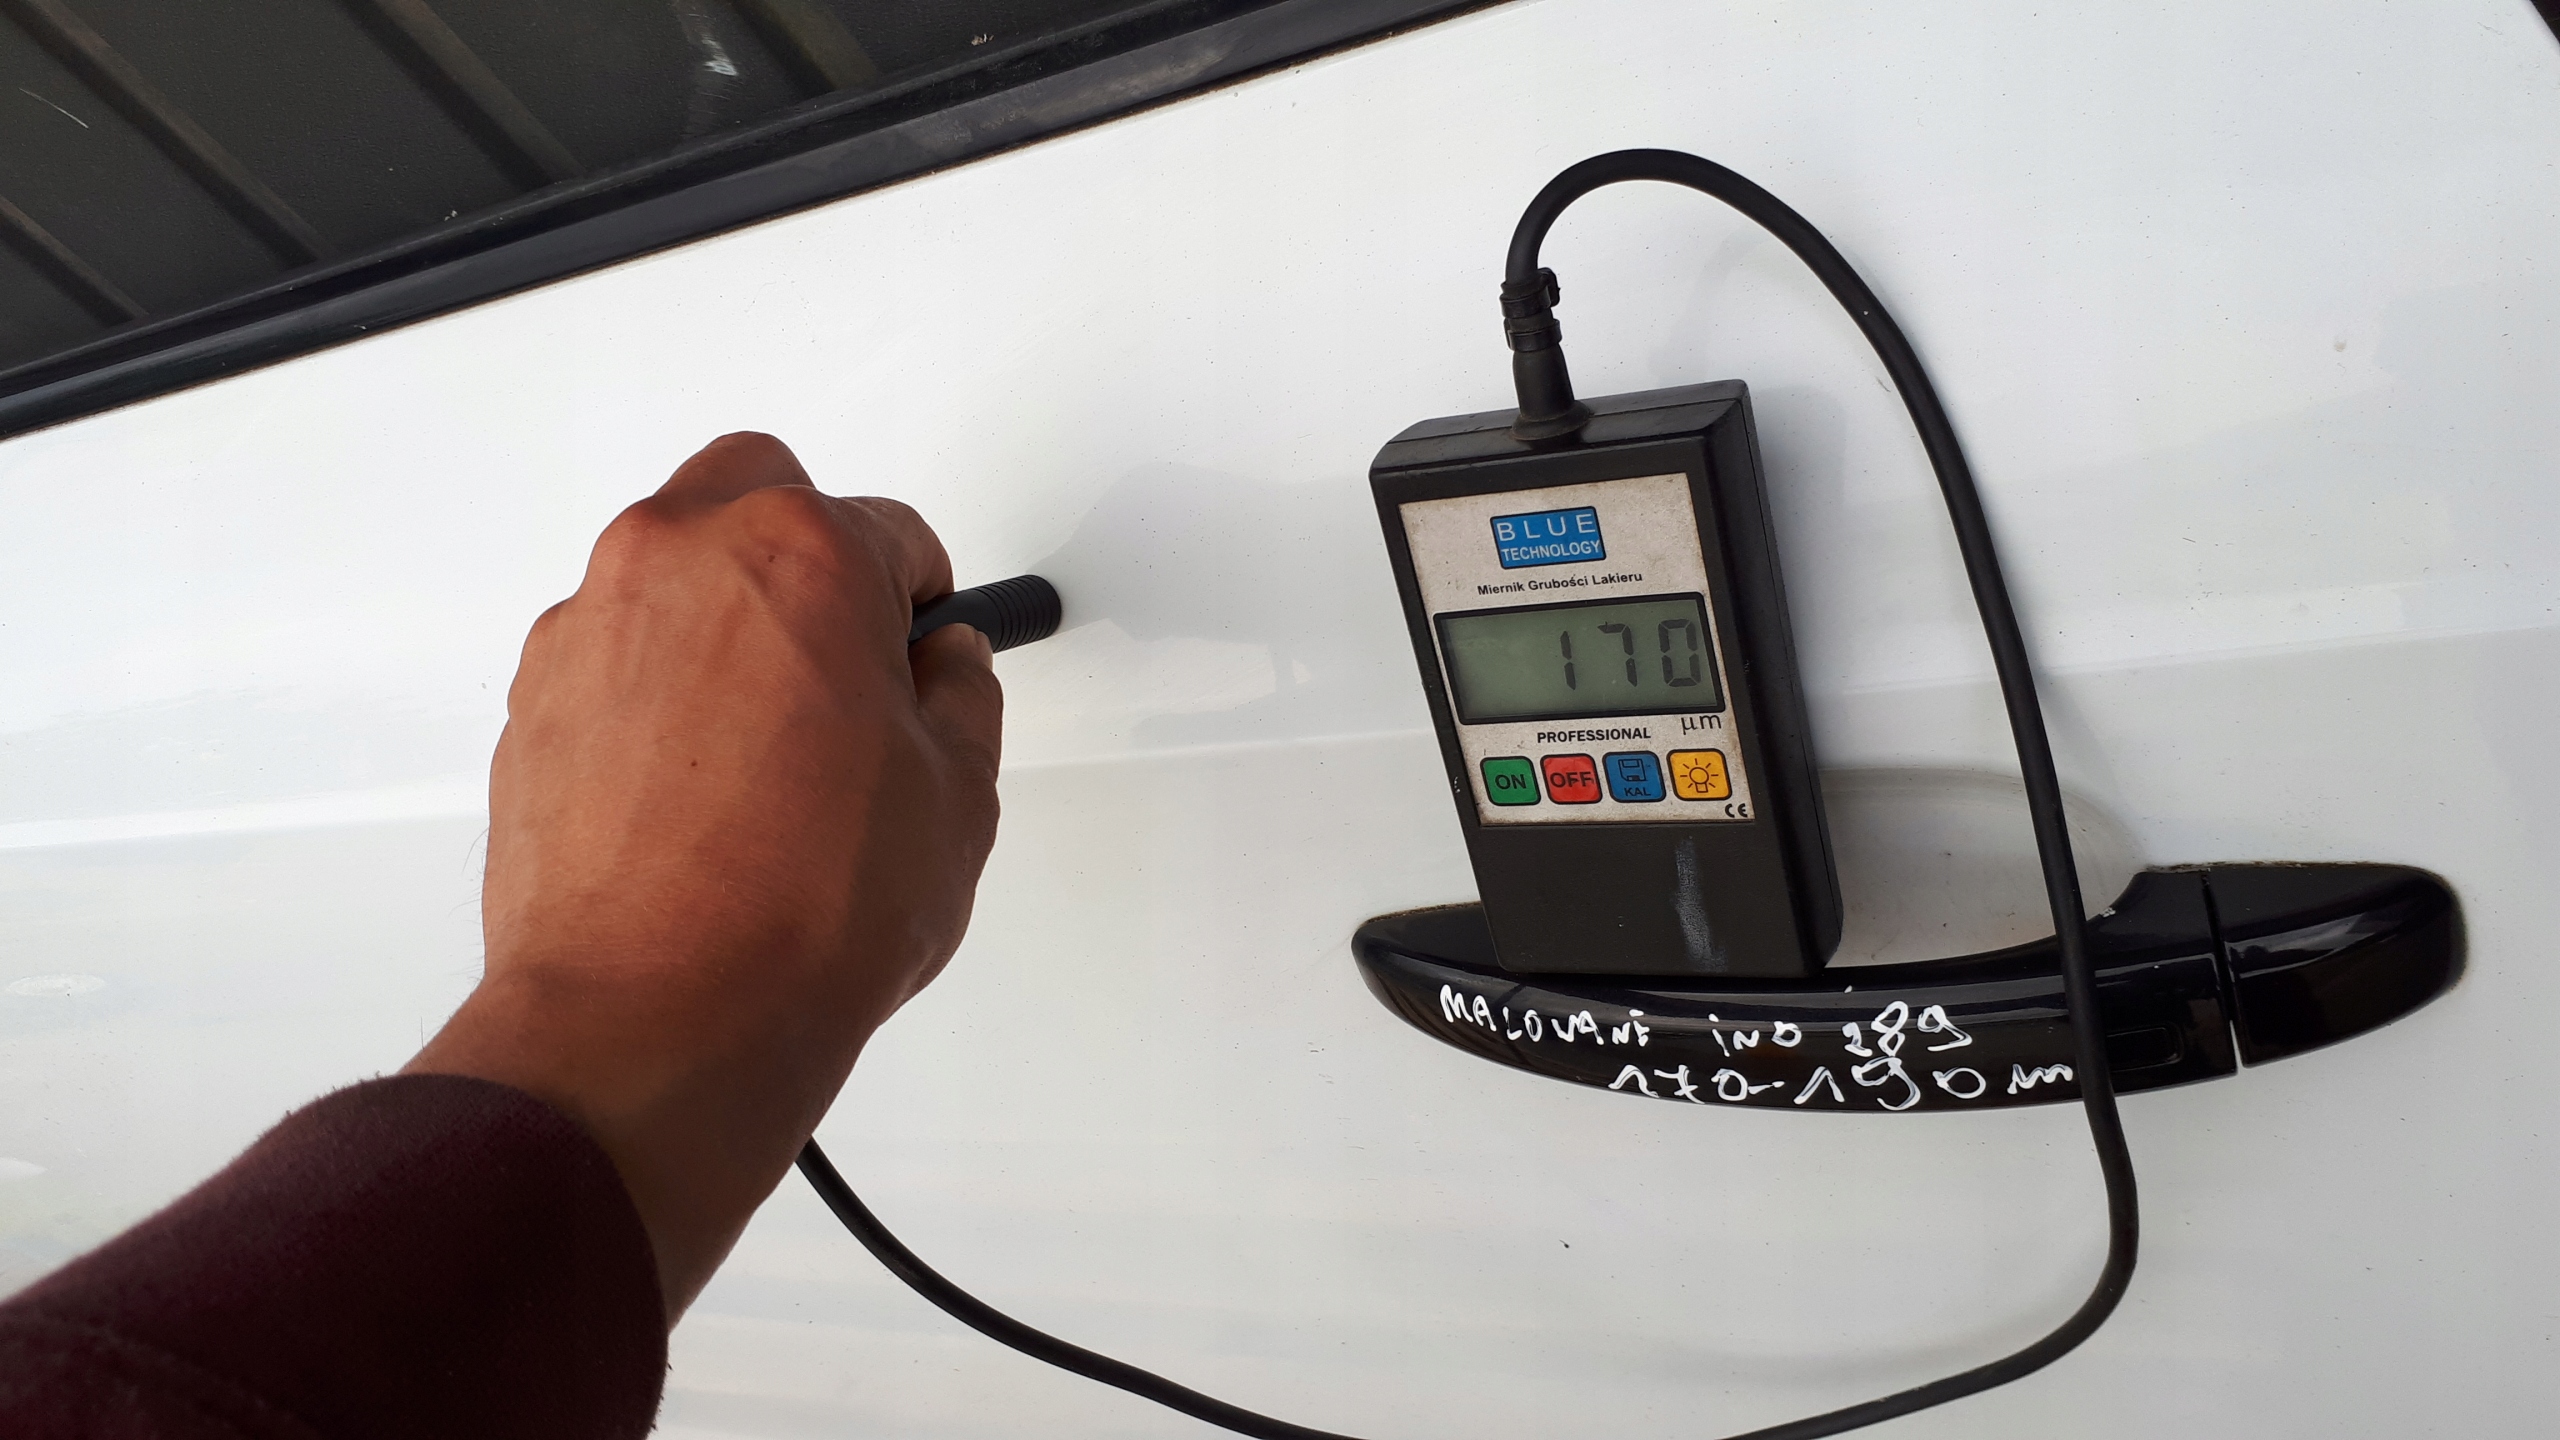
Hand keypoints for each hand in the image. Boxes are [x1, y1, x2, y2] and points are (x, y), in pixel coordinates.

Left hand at [405, 433, 1001, 1319]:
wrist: (654, 1020)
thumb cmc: (798, 912)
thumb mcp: (959, 797)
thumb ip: (961, 699)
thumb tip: (944, 670)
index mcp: (801, 553)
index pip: (893, 530)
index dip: (924, 601)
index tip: (927, 655)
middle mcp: (678, 560)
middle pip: (757, 492)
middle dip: (809, 551)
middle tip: (849, 655)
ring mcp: (589, 627)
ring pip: (671, 570)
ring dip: (724, 618)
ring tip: (772, 743)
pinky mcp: (533, 704)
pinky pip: (611, 655)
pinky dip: (656, 689)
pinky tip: (703, 788)